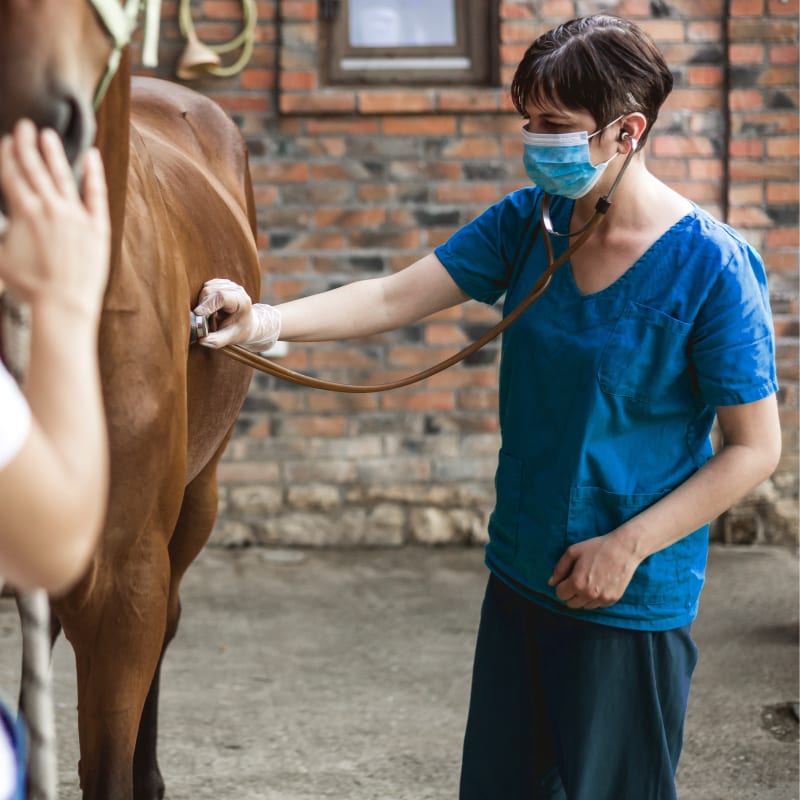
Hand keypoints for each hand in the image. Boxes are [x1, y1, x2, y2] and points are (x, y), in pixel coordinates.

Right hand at [0, 120, 109, 314]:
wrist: (64, 304)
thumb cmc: (30, 287)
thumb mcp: (1, 257)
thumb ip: (0, 232)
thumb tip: (2, 219)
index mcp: (25, 213)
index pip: (13, 176)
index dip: (8, 156)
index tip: (7, 140)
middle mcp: (51, 209)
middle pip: (36, 170)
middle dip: (27, 145)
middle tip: (25, 125)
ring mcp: (76, 217)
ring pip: (63, 178)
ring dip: (54, 154)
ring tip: (48, 135)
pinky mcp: (98, 228)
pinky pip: (96, 195)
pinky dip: (94, 174)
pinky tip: (92, 156)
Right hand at [193, 278, 280, 350]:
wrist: (248, 323)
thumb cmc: (240, 331)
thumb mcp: (231, 338)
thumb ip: (217, 340)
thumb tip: (201, 340)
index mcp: (241, 301)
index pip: (221, 297)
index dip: (207, 305)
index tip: (198, 314)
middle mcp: (236, 289)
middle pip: (210, 291)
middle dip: (203, 306)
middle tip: (205, 320)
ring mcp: (229, 284)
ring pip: (207, 288)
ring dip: (203, 302)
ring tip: (211, 314)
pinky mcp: (222, 283)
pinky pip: (206, 287)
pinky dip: (205, 298)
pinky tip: (211, 307)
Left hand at [548, 532, 641, 609]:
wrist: (623, 549)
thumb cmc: (597, 547)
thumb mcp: (573, 552)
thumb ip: (559, 569)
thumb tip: (551, 583)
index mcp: (577, 583)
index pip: (560, 595)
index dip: (561, 586)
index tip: (566, 579)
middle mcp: (589, 594)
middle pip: (571, 604)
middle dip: (570, 594)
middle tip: (576, 581)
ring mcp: (602, 598)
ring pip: (584, 606)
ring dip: (583, 597)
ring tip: (589, 582)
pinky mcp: (613, 599)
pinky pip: (598, 605)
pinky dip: (595, 598)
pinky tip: (598, 584)